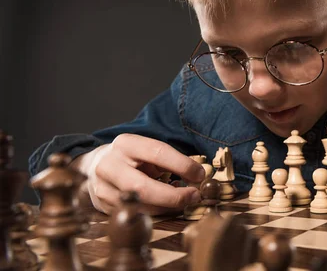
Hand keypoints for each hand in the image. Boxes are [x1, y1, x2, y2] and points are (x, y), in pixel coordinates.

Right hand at [76, 134, 204, 214]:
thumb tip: (198, 175)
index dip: (182, 165)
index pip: (158, 152)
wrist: (94, 165)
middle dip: (174, 196)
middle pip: (144, 187)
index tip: (200, 174)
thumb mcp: (147, 149)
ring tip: (184, 201)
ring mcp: (103, 188)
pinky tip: (166, 206)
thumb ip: (168, 160)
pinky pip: (134, 214)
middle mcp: (110, 165)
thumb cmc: (131, 157)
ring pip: (139, 205)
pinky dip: (156, 212)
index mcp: (125, 144)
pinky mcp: (103, 206)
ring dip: (167, 207)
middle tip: (195, 196)